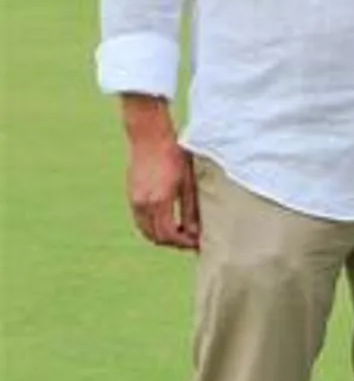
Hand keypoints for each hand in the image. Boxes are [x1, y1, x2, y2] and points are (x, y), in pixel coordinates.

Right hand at [124, 103, 198, 249]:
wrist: (149, 137)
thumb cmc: (174, 155)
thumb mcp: (187, 182)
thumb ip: (190, 208)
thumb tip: (195, 231)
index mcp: (159, 201)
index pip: (169, 234)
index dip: (183, 242)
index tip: (196, 243)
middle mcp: (143, 204)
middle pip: (155, 237)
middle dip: (173, 243)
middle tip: (190, 241)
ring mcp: (134, 201)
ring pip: (145, 230)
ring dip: (161, 236)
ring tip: (180, 233)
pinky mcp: (130, 195)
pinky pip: (140, 220)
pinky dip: (152, 227)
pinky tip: (167, 221)